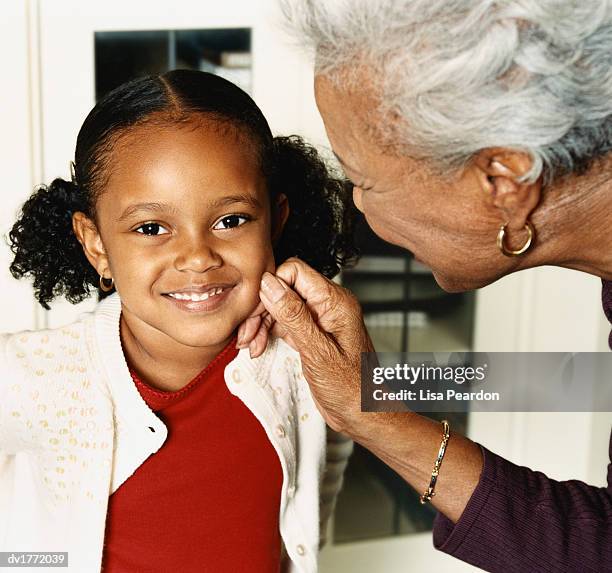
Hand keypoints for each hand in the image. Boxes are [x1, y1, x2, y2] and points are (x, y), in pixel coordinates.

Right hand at [237, 258, 373, 431]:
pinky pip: (284, 322)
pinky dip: (268, 333)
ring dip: (261, 323)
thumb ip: (294, 315)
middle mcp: (328, 305)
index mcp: (336, 302)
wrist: (362, 415)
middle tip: (248, 334)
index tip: (257, 310)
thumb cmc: (352, 389)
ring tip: (250, 344)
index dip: (272, 286)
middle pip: (284, 288)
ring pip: (280, 305)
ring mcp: (319, 319)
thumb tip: (271, 285)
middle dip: (262, 308)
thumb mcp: (318, 352)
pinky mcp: (310, 334)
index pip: (296, 271)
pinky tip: (259, 346)